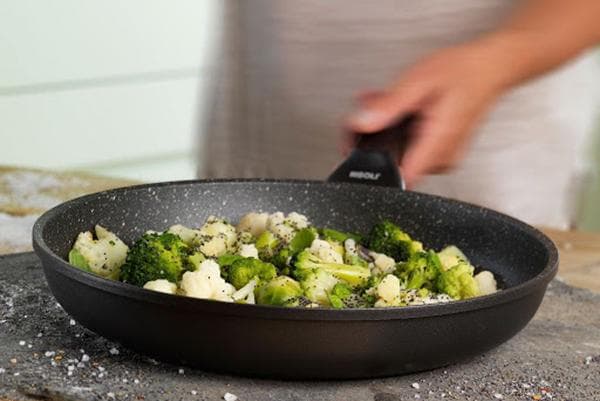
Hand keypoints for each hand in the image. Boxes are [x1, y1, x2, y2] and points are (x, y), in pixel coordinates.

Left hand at [347, 38, 511, 187]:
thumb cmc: (463, 72)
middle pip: (394, 163)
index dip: (374, 167)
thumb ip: (389, 105)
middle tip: (370, 112)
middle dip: (375, 138)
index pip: (399, 178)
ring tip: (383, 103)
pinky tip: (397, 108)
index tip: (359, 149)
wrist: (490, 67)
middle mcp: (440, 157)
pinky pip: (411, 145)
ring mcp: (441, 156)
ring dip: (386, 130)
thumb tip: (363, 123)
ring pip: (400, 153)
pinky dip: (399, 128)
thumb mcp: (419, 82)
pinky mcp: (439, 149)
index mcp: (436, 144)